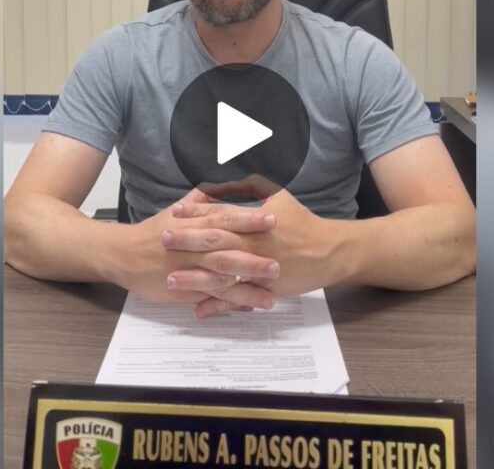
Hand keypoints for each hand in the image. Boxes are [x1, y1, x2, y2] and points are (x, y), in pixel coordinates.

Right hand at [113, 188, 279, 306]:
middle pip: (225, 252)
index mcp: (192, 225)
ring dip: (245, 287)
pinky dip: (228, 303)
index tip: (272, 219)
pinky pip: (209, 297)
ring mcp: (188, 271)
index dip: (248, 220)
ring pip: (220, 280)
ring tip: (271, 294)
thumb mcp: (174, 212)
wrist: (123, 255)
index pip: (224, 219)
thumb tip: (217, 187)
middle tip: (278, 263)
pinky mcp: (183, 290)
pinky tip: (248, 306)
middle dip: (252, 258)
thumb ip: (199, 200)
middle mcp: (191, 248)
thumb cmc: (151, 232)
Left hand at [167, 188, 347, 317]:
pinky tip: (197, 309)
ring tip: (170, 279)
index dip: (197, 213)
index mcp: (256, 220)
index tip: (174, 213)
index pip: (222, 214)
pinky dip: (218, 305)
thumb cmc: (302, 223)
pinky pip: (238, 298)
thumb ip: (251, 190)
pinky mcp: (265, 289)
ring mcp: (259, 268)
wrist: (330, 252)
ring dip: (195, 277)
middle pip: (217, 240)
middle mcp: (255, 243)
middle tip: (163, 239)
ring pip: (223, 273)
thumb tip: (228, 184)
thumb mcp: (278, 197)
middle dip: (188, 240)